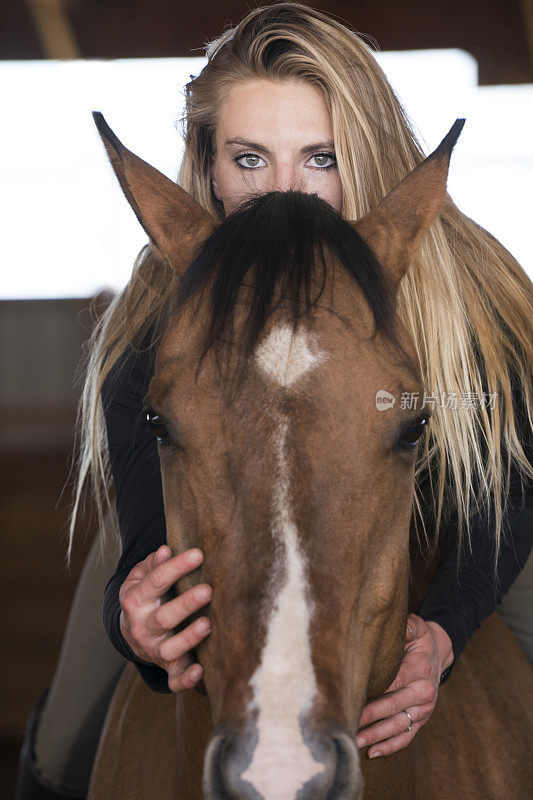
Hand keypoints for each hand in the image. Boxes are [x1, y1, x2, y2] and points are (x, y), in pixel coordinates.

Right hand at [119, 545, 211, 691]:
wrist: (130, 632)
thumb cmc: (145, 597)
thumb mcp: (140, 578)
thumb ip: (153, 565)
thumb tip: (165, 550)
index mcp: (136, 600)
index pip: (156, 581)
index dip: (176, 567)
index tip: (199, 554)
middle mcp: (143, 627)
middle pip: (164, 617)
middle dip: (186, 604)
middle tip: (208, 590)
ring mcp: (154, 649)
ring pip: (170, 649)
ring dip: (189, 638)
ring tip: (208, 623)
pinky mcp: (166, 668)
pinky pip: (174, 679)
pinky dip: (186, 679)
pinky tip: (200, 670)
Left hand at [356, 614, 452, 757]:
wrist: (439, 654)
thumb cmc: (420, 640)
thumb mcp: (417, 627)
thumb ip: (408, 626)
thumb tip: (400, 626)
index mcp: (419, 669)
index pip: (393, 681)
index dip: (373, 689)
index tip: (353, 695)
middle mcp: (424, 692)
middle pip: (392, 706)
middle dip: (370, 716)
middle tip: (348, 722)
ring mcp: (423, 709)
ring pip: (398, 726)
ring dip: (376, 736)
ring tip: (356, 741)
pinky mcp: (422, 720)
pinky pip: (407, 737)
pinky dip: (390, 746)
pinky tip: (372, 753)